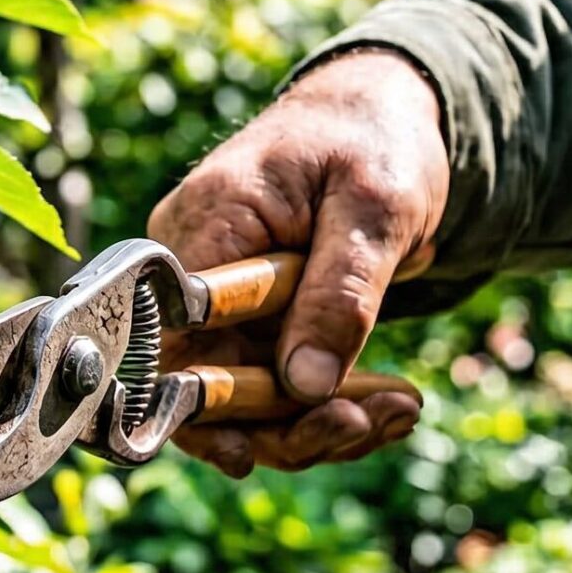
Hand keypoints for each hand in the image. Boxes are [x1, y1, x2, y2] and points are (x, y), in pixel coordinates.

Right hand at [148, 49, 446, 474]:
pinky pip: (272, 384)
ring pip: (244, 398)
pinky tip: (389, 403)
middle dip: (286, 425)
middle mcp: (191, 270)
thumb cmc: (373, 142)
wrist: (380, 118)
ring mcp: (217, 301)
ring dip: (318, 423)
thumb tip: (303, 387)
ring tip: (400, 411)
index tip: (249, 454)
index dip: (198, 410)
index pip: (171, 340)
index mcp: (206, 227)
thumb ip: (339, 293)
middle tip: (374, 424)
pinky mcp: (249, 322)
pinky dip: (328, 405)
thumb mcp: (375, 207)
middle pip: (205, 385)